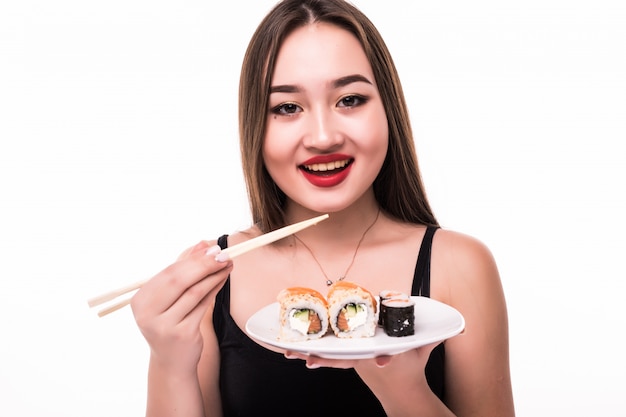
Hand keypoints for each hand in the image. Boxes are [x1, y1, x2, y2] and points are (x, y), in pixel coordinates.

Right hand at [131, 241, 232, 374]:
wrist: (172, 362)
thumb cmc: (170, 323)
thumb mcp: (171, 297)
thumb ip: (184, 269)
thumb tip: (204, 244)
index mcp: (140, 301)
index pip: (168, 273)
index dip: (192, 259)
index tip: (211, 248)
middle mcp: (147, 314)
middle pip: (179, 281)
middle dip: (204, 264)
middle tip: (223, 254)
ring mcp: (164, 326)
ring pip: (194, 292)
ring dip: (213, 275)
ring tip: (227, 264)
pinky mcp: (183, 334)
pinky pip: (202, 305)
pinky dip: (214, 289)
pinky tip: (222, 279)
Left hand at [285, 341, 439, 399]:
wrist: (400, 390)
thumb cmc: (411, 365)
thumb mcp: (423, 350)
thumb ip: (435, 337)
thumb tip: (458, 328)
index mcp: (386, 357)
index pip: (384, 357)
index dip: (384, 359)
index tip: (382, 363)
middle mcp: (367, 360)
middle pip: (346, 358)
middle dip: (328, 358)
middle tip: (309, 360)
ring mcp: (356, 362)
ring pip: (332, 359)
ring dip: (312, 356)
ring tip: (290, 354)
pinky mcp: (349, 361)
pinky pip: (329, 357)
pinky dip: (314, 355)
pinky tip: (294, 352)